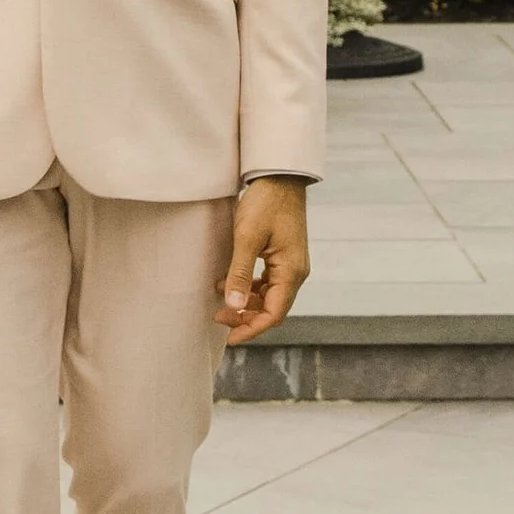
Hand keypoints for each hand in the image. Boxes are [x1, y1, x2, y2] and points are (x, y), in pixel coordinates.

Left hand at [217, 177, 308, 343]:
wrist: (279, 177)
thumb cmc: (265, 204)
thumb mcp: (247, 238)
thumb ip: (239, 273)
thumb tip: (233, 306)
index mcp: (291, 272)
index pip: (273, 314)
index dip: (251, 328)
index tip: (229, 337)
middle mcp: (295, 272)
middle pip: (271, 308)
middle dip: (245, 316)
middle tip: (218, 316)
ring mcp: (290, 264)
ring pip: (268, 296)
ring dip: (245, 301)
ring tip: (219, 298)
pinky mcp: (282, 256)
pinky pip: (267, 281)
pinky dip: (248, 286)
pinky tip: (228, 281)